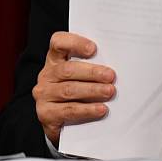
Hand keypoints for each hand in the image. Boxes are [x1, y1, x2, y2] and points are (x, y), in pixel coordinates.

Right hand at [32, 32, 115, 146]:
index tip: (93, 49)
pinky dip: (87, 110)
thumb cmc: (75, 88)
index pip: (58, 43)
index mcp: (55, 59)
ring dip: (92, 91)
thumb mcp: (79, 73)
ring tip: (109, 92)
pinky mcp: (46, 114)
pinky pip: (68, 111)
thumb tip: (116, 63)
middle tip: (111, 76)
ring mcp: (44, 95)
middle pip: (68, 70)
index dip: (75, 43)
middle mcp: (47, 75)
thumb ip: (91, 64)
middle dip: (92, 72)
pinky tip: (101, 109)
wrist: (58, 117)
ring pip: (69, 90)